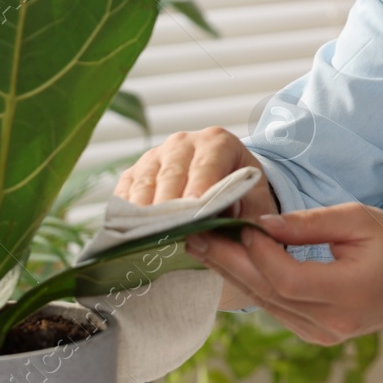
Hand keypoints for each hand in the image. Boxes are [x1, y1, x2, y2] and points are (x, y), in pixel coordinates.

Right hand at [114, 126, 279, 218]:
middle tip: (168, 233)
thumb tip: (234, 219)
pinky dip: (125, 213)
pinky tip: (128, 234)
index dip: (200, 188)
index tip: (195, 212)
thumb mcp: (257, 198)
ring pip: (144, 183)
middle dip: (169, 206)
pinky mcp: (134, 174)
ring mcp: (154, 157)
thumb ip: (252, 209)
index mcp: (217, 142)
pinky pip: (124, 193)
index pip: (206, 165)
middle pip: (171, 174)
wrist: (224, 183)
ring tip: (146, 239)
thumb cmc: (242, 193)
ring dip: (143, 213)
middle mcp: (182, 143)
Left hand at [185, 203, 382, 345]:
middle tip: (195, 234)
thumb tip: (262, 222)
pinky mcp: (314, 334)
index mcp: (347, 294)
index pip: (286, 278)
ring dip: (233, 273)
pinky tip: (232, 263)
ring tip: (204, 245)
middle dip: (228, 262)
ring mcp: (321, 334)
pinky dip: (254, 284)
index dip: (258, 252)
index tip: (241, 223)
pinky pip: (276, 308)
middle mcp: (330, 323)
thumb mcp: (361, 220)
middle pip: (267, 294)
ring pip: (266, 304)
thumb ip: (310, 224)